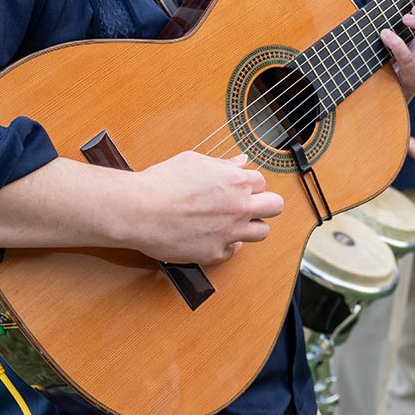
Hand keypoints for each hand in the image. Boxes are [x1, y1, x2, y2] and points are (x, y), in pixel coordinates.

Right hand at [131, 152, 281, 264]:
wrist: (138, 210)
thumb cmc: (161, 182)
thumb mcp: (195, 162)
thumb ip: (223, 164)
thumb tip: (241, 161)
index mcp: (236, 181)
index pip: (262, 182)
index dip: (249, 184)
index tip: (239, 187)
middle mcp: (238, 207)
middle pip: (275, 206)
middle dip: (264, 204)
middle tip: (248, 205)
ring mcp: (229, 232)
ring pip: (263, 232)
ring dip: (251, 226)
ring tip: (234, 222)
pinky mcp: (215, 253)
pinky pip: (234, 251)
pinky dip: (227, 244)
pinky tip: (214, 236)